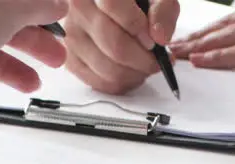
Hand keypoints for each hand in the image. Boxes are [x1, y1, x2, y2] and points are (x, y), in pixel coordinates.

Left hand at [0, 0, 67, 112]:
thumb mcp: (5, 7)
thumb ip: (35, 5)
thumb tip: (58, 3)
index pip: (11, 3)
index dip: (38, 13)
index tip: (59, 23)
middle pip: (1, 30)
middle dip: (32, 45)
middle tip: (55, 59)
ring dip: (10, 72)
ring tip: (32, 85)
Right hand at [63, 0, 179, 93]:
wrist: (118, 10)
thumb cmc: (136, 4)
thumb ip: (163, 11)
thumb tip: (159, 38)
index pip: (112, 4)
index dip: (136, 25)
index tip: (152, 40)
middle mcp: (78, 9)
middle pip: (114, 44)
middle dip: (143, 60)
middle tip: (156, 60)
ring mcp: (72, 36)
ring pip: (108, 69)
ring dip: (135, 74)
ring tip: (144, 65)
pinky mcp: (71, 59)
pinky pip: (99, 82)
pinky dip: (121, 83)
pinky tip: (130, 72)